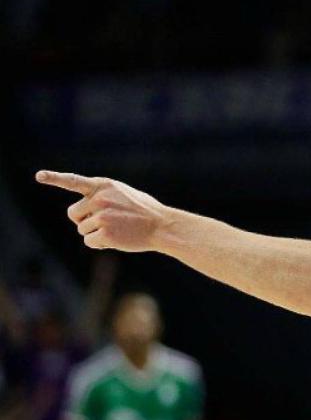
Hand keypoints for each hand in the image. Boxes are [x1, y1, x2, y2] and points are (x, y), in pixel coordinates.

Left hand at [36, 171, 170, 252]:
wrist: (162, 226)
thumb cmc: (144, 211)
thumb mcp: (124, 194)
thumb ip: (102, 196)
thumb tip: (84, 212)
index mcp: (104, 186)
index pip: (74, 181)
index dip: (55, 178)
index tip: (39, 176)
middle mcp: (100, 199)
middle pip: (73, 213)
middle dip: (84, 220)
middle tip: (106, 222)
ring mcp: (102, 216)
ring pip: (82, 229)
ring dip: (95, 233)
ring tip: (118, 229)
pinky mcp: (105, 233)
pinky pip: (89, 241)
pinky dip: (100, 244)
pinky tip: (117, 239)